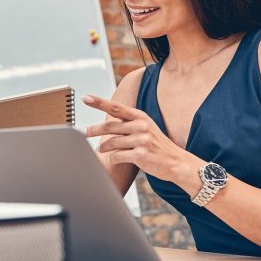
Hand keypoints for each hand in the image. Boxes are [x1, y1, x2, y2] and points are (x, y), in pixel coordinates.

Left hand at [83, 94, 199, 187]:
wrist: (177, 162)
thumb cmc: (157, 145)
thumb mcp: (146, 127)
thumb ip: (128, 123)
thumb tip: (106, 124)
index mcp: (141, 117)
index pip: (116, 107)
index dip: (100, 102)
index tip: (86, 98)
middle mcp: (141, 126)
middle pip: (110, 126)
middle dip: (94, 129)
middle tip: (84, 132)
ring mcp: (142, 140)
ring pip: (112, 142)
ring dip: (103, 147)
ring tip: (100, 150)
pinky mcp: (141, 155)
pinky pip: (118, 155)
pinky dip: (113, 158)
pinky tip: (114, 158)